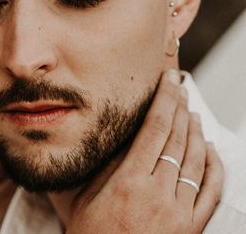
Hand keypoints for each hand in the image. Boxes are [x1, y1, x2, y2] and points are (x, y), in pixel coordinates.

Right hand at [66, 70, 223, 233]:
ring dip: (196, 131)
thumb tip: (116, 137)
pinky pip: (211, 189)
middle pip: (178, 138)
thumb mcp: (84, 198)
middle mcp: (159, 192)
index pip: (155, 128)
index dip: (164, 100)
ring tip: (191, 112)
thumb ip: (102, 167)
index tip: (167, 80)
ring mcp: (180, 211)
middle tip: (179, 86)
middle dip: (180, 107)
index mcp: (129, 182)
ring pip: (196, 159)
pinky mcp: (192, 227)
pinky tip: (211, 149)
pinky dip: (215, 165)